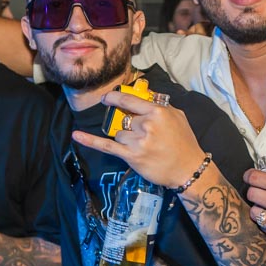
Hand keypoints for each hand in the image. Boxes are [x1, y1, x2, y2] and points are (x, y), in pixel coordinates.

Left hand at [71, 90, 206, 188]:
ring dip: (127, 140)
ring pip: (119, 134)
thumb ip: (160, 105)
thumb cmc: (185, 143)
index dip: (115, 98)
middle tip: (147, 138)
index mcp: (157, 112)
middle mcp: (146, 125)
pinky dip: (90, 140)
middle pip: (125, 120)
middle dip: (132, 128)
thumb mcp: (178, 117)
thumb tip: (143, 96)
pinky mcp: (132, 156)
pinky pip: (106, 146)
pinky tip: (77, 135)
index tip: (107, 98)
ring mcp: (138, 141)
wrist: (188, 169)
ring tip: (145, 148)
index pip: (129, 100)